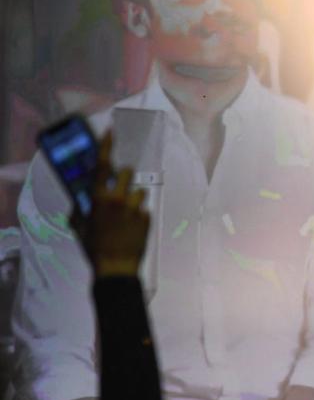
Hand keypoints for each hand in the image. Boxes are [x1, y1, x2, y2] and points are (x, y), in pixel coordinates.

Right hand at [72, 131, 149, 277]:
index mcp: (99, 198)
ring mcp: (136, 208)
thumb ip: (81, 207)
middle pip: (126, 172)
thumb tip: (81, 198)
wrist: (116, 267)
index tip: (110, 132)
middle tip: (116, 188)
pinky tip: (130, 227)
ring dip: (131, 197)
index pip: (103, 164)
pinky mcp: (147, 218)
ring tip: (124, 213)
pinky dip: (137, 214)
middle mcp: (119, 199)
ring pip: (138, 190)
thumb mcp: (79, 225)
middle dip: (121, 177)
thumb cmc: (94, 247)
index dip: (106, 146)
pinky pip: (143, 208)